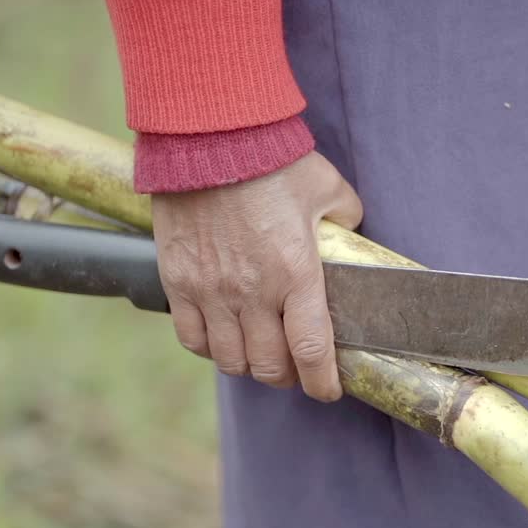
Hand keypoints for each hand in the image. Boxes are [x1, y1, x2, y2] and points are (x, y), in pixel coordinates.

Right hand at [151, 151, 362, 401]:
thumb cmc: (272, 159)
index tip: (328, 390)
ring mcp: (211, 290)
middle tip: (295, 367)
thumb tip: (348, 233)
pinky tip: (222, 337)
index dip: (322, 382)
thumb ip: (345, 218)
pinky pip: (192, 338)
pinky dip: (210, 347)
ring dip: (248, 365)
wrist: (207, 137)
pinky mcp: (178, 281)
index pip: (311, 351)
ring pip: (230, 360)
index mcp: (296, 274)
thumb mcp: (328, 188)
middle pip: (269, 366)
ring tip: (258, 354)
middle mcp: (253, 292)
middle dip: (287, 375)